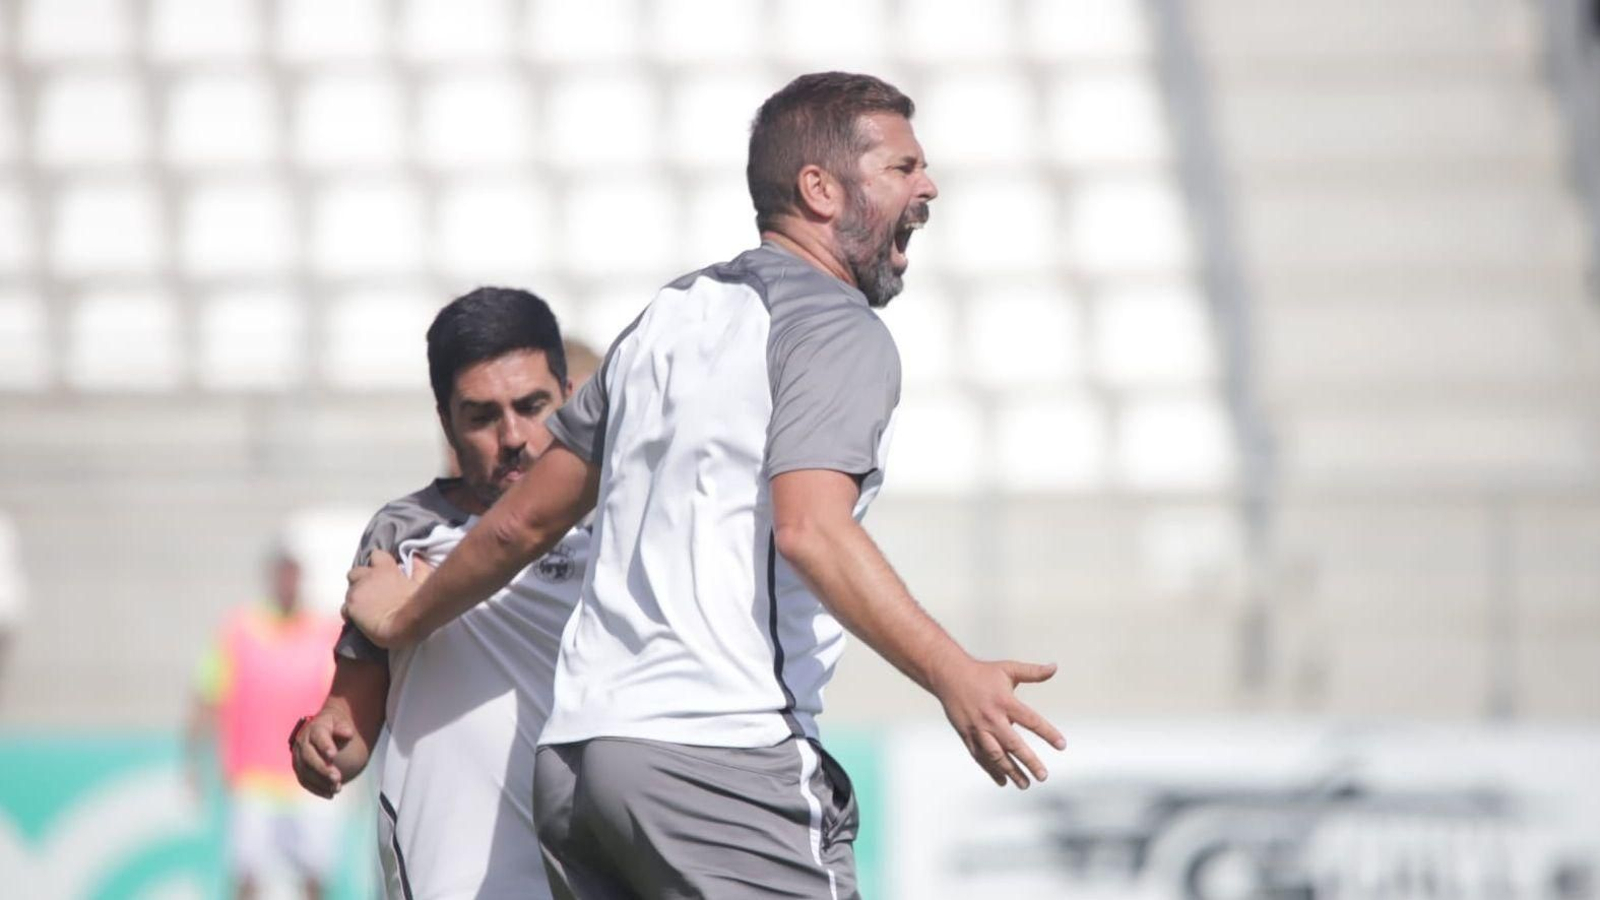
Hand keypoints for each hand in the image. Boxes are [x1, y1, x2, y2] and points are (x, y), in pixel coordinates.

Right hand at [292, 712, 355, 798]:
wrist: (322, 729)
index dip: (324, 745)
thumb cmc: (335, 726)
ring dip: (319, 782)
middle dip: (322, 768)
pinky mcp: (299, 768)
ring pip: (305, 771)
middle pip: (308, 757)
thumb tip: (348, 734)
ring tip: (336, 788)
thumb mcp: (340, 722)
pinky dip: (316, 789)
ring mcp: (298, 756)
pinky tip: (330, 795)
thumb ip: (343, 727)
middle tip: (337, 777)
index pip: (318, 736)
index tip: (333, 755)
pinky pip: (304, 780)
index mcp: (314, 729)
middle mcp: (303, 743)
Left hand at [342, 550, 422, 647]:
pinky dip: (351, 612)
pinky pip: (345, 608)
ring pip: (349, 591)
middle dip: (360, 580)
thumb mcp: (422, 582)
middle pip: (355, 572)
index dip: (378, 563)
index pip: (376, 555)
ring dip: (356, 597)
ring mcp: (356, 592)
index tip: (383, 572)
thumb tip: (416, 559)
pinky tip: (359, 619)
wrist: (403, 624)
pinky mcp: (350, 607)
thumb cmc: (415, 603)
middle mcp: (367, 577)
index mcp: (385, 568)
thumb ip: (418, 569)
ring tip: (365, 608)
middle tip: (370, 592)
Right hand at [932, 657, 1065, 789]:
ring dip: (1011, 771)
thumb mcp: (1008, 669)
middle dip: (1029, 762)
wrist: (948, 675)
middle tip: (1043, 776)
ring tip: (1025, 784)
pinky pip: (980, 757)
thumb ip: (1033, 672)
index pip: (1031, 720)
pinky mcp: (966, 735)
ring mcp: (978, 729)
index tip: (1062, 745)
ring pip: (996, 755)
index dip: (1048, 733)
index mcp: (1005, 702)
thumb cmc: (982, 672)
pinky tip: (1003, 781)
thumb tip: (1054, 667)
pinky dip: (991, 770)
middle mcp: (991, 718)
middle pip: (1013, 744)